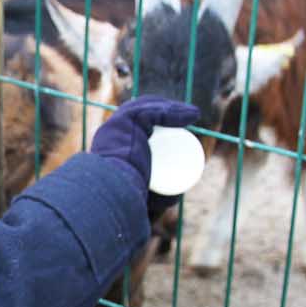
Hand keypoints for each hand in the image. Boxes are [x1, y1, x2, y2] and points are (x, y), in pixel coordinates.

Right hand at [89, 96, 199, 216]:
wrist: (113, 191)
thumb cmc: (126, 199)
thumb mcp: (145, 196)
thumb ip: (160, 196)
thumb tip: (178, 195)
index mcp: (112, 144)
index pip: (136, 126)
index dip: (158, 123)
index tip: (179, 132)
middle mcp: (112, 130)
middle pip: (143, 113)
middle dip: (165, 111)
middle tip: (187, 122)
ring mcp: (118, 123)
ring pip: (149, 108)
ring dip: (173, 108)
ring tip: (193, 115)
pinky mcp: (125, 120)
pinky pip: (154, 112)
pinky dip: (175, 112)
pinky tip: (192, 115)